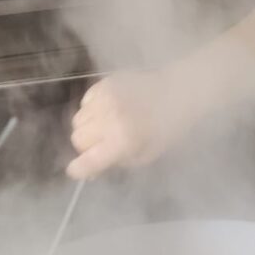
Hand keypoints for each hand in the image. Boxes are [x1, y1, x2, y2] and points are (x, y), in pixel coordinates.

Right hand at [67, 68, 196, 178]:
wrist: (178, 92)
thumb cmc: (167, 128)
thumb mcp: (147, 155)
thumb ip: (118, 163)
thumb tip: (93, 170)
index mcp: (122, 140)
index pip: (88, 160)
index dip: (79, 169)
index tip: (77, 171)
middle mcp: (109, 119)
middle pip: (78, 139)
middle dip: (86, 147)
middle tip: (101, 147)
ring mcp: (104, 98)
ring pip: (78, 121)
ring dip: (87, 129)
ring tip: (106, 128)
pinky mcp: (103, 83)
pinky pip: (84, 103)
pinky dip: (90, 111)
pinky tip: (107, 112)